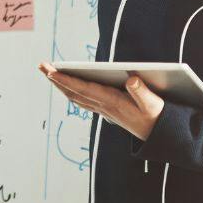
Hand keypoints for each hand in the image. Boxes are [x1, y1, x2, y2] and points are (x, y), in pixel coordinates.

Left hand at [39, 64, 165, 141]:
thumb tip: (131, 80)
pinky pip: (83, 101)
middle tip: (41, 66)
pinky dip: (72, 92)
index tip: (51, 72)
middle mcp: (104, 107)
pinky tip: (68, 86)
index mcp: (113, 102)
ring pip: (76, 97)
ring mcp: (104, 110)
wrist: (161, 136)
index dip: (67, 80)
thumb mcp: (153, 104)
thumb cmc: (158, 117)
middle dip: (57, 79)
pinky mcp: (107, 111)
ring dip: (61, 85)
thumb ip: (142, 92)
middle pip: (74, 92)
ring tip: (49, 73)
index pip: (84, 89)